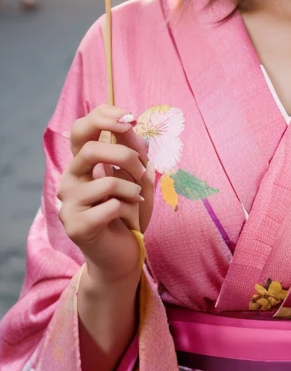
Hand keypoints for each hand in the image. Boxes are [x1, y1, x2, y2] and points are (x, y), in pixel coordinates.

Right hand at [57, 104, 154, 284]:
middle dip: (125, 156)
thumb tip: (129, 125)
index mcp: (81, 163)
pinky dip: (128, 210)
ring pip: (106, 182)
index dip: (103, 117)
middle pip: (90, 150)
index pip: (80, 129)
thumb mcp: (136, 176)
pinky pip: (111, 207)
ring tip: (136, 200)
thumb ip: (132, 150)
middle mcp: (70, 179)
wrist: (123, 254)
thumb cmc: (130, 210)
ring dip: (132, 190)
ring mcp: (68, 204)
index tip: (131, 118)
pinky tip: (127, 219)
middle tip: (142, 169)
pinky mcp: (76, 226)